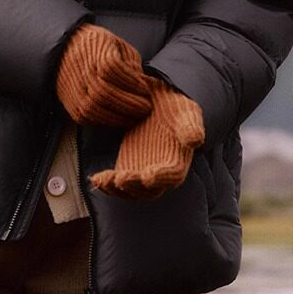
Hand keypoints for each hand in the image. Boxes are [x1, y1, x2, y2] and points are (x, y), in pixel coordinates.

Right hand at [56, 24, 153, 125]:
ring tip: (136, 116)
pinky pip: (89, 118)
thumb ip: (131, 62)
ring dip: (119, 116)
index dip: (131, 82)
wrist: (66, 50)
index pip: (113, 70)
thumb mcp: (117, 44)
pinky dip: (107, 121)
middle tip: (146, 107)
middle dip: (129, 103)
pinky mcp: (72, 106)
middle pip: (104, 92)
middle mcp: (83, 72)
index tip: (146, 89)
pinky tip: (120, 118)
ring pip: (96, 109)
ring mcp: (76, 90)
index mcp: (95, 52)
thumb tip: (142, 83)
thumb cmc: (98, 46)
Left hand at [89, 76, 205, 198]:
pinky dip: (107, 184)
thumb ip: (191, 126)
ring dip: (117, 190)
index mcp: (178, 160)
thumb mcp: (186, 111)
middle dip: (135, 187)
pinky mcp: (128, 168)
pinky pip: (118, 183)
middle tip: (121, 179)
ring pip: (132, 191)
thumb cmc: (175, 107)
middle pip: (150, 190)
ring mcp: (143, 173)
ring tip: (103, 180)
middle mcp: (162, 173)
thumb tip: (196, 140)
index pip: (173, 175)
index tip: (149, 175)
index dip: (162, 177)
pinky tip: (96, 179)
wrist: (157, 102)